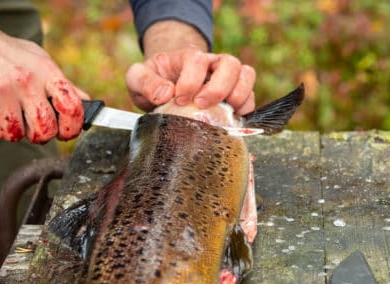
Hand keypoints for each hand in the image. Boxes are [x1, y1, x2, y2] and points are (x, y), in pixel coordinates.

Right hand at [0, 1, 87, 142]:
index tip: (65, 132)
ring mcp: (0, 91)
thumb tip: (85, 102)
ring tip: (1, 110)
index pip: (72, 108)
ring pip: (14, 135)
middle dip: (38, 135)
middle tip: (29, 126)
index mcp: (45, 71)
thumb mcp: (36, 59)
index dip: (72, 128)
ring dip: (7, 129)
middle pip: (44, 130)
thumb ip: (61, 83)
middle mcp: (25, 81)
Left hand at [125, 20, 255, 114]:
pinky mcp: (236, 95)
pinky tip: (230, 120)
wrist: (166, 86)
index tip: (179, 99)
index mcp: (188, 57)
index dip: (191, 81)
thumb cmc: (154, 81)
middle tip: (202, 105)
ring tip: (224, 112)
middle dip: (218, 88)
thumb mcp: (137, 78)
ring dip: (238, 95)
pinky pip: (251, 97)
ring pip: (246, 75)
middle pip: (230, 64)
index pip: (197, 61)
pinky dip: (245, 109)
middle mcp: (212, 64)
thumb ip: (144, 81)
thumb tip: (165, 94)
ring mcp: (227, 78)